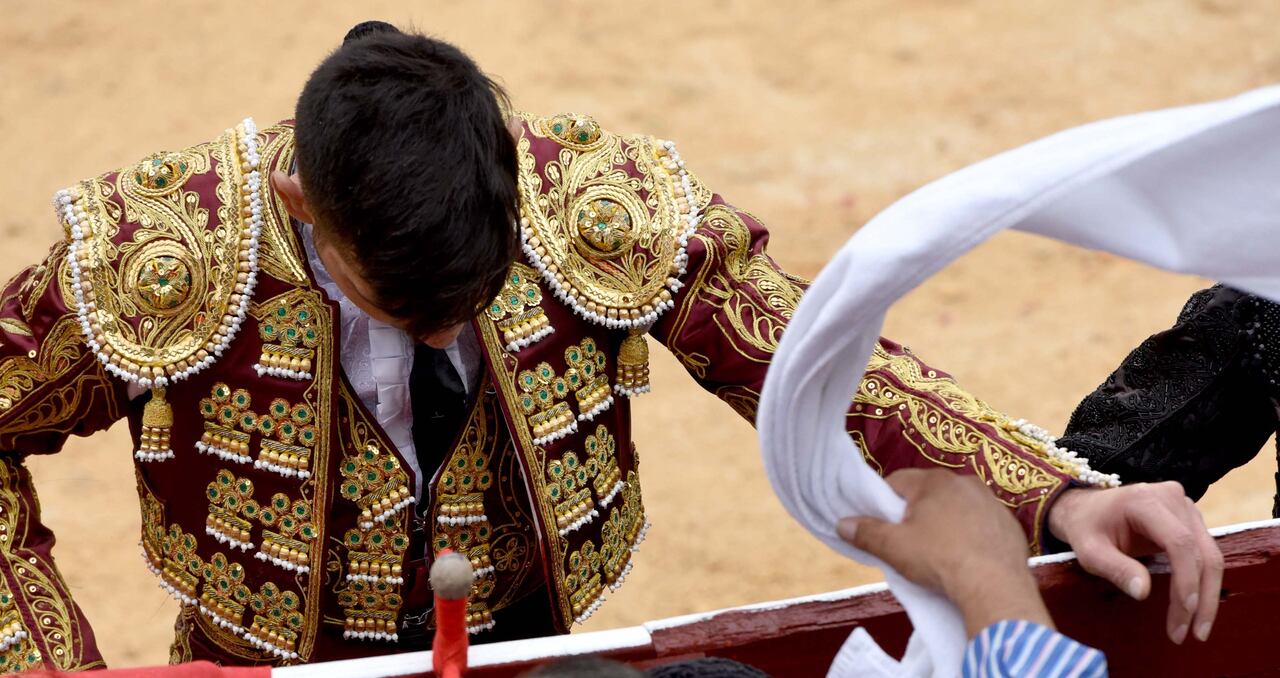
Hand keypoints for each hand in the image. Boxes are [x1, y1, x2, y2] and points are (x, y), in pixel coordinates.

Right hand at [836, 468, 1052, 636]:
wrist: (995, 587)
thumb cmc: (939, 560)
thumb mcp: (893, 548)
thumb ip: (865, 532)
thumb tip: (842, 524)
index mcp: (933, 481)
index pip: (897, 482)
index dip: (883, 502)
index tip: (881, 524)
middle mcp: (965, 483)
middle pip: (928, 494)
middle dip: (916, 513)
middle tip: (907, 541)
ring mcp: (991, 502)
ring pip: (957, 507)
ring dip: (945, 522)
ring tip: (939, 552)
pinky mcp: (1009, 524)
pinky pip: (982, 524)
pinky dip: (972, 536)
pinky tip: (966, 558)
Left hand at [1047, 483, 1221, 644]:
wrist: (1087, 508)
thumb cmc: (1086, 528)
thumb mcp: (1089, 550)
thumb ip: (1114, 568)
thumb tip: (1143, 592)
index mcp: (1146, 501)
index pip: (1180, 542)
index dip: (1187, 578)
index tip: (1185, 611)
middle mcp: (1174, 499)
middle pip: (1201, 552)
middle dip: (1199, 597)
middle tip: (1193, 634)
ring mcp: (1186, 508)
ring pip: (1210, 556)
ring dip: (1207, 595)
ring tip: (1196, 630)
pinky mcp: (1191, 520)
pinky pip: (1205, 554)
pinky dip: (1203, 583)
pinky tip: (1196, 610)